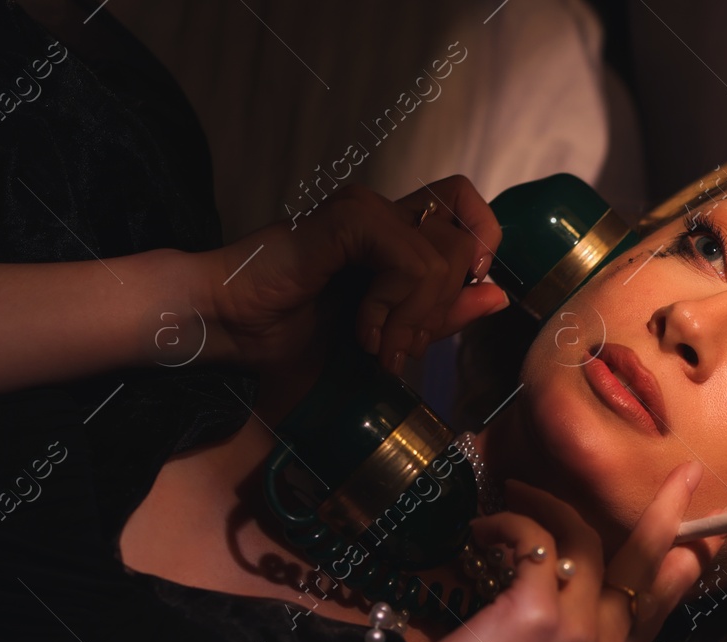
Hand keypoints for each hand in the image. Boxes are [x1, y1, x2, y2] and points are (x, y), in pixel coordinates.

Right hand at [202, 176, 506, 376]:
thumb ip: (440, 315)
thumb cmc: (292, 335)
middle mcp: (382, 212)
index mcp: (393, 232)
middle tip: (400, 348)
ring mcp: (364, 211)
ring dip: (417, 316)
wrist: (227, 329)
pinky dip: (396, 305)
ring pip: (444, 254)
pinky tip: (363, 330)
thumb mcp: (389, 335)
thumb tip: (499, 292)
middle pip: (463, 241)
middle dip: (443, 308)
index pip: (465, 207)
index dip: (482, 242)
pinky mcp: (348, 220)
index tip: (466, 292)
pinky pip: (412, 261)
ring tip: (376, 346)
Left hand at [376, 460, 721, 641]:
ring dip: (546, 508)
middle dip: (670, 511)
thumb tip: (563, 583)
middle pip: (647, 562)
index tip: (696, 538)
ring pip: (584, 540)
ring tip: (511, 500)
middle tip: (684, 474)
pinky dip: (507, 523)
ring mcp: (577, 631)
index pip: (660, 606)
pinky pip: (534, 540)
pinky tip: (482, 530)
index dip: (681, 566)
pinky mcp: (537, 613)